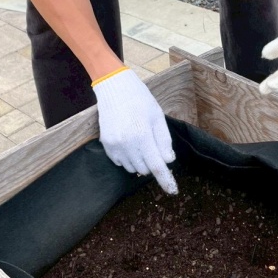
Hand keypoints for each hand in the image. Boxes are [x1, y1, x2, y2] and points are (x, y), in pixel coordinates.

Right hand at [92, 68, 177, 193]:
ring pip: (132, 168)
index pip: (157, 166)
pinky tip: (129, 142)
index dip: (166, 180)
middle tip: (153, 145)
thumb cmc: (140, 99)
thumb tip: (168, 161)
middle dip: (153, 162)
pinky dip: (127, 158)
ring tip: (140, 141)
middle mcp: (126, 144)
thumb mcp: (158, 117)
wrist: (114, 87)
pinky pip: (119, 162)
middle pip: (145, 169)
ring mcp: (114, 145)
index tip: (172, 191)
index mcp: (143, 136)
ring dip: (140, 161)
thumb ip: (164, 141)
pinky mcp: (106, 145)